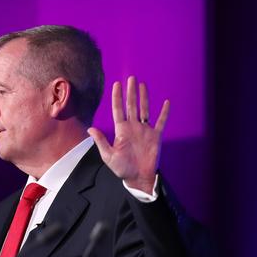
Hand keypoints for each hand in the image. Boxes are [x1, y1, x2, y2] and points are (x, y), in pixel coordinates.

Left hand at [88, 76, 168, 194]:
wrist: (139, 178)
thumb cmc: (123, 169)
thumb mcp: (109, 156)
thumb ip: (101, 141)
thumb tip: (90, 129)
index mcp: (121, 130)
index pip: (118, 109)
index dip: (117, 97)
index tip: (117, 84)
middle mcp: (133, 127)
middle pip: (132, 106)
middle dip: (131, 92)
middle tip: (131, 78)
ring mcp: (145, 131)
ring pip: (145, 109)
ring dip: (144, 97)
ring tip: (142, 85)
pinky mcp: (156, 136)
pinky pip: (161, 122)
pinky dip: (164, 112)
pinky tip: (166, 102)